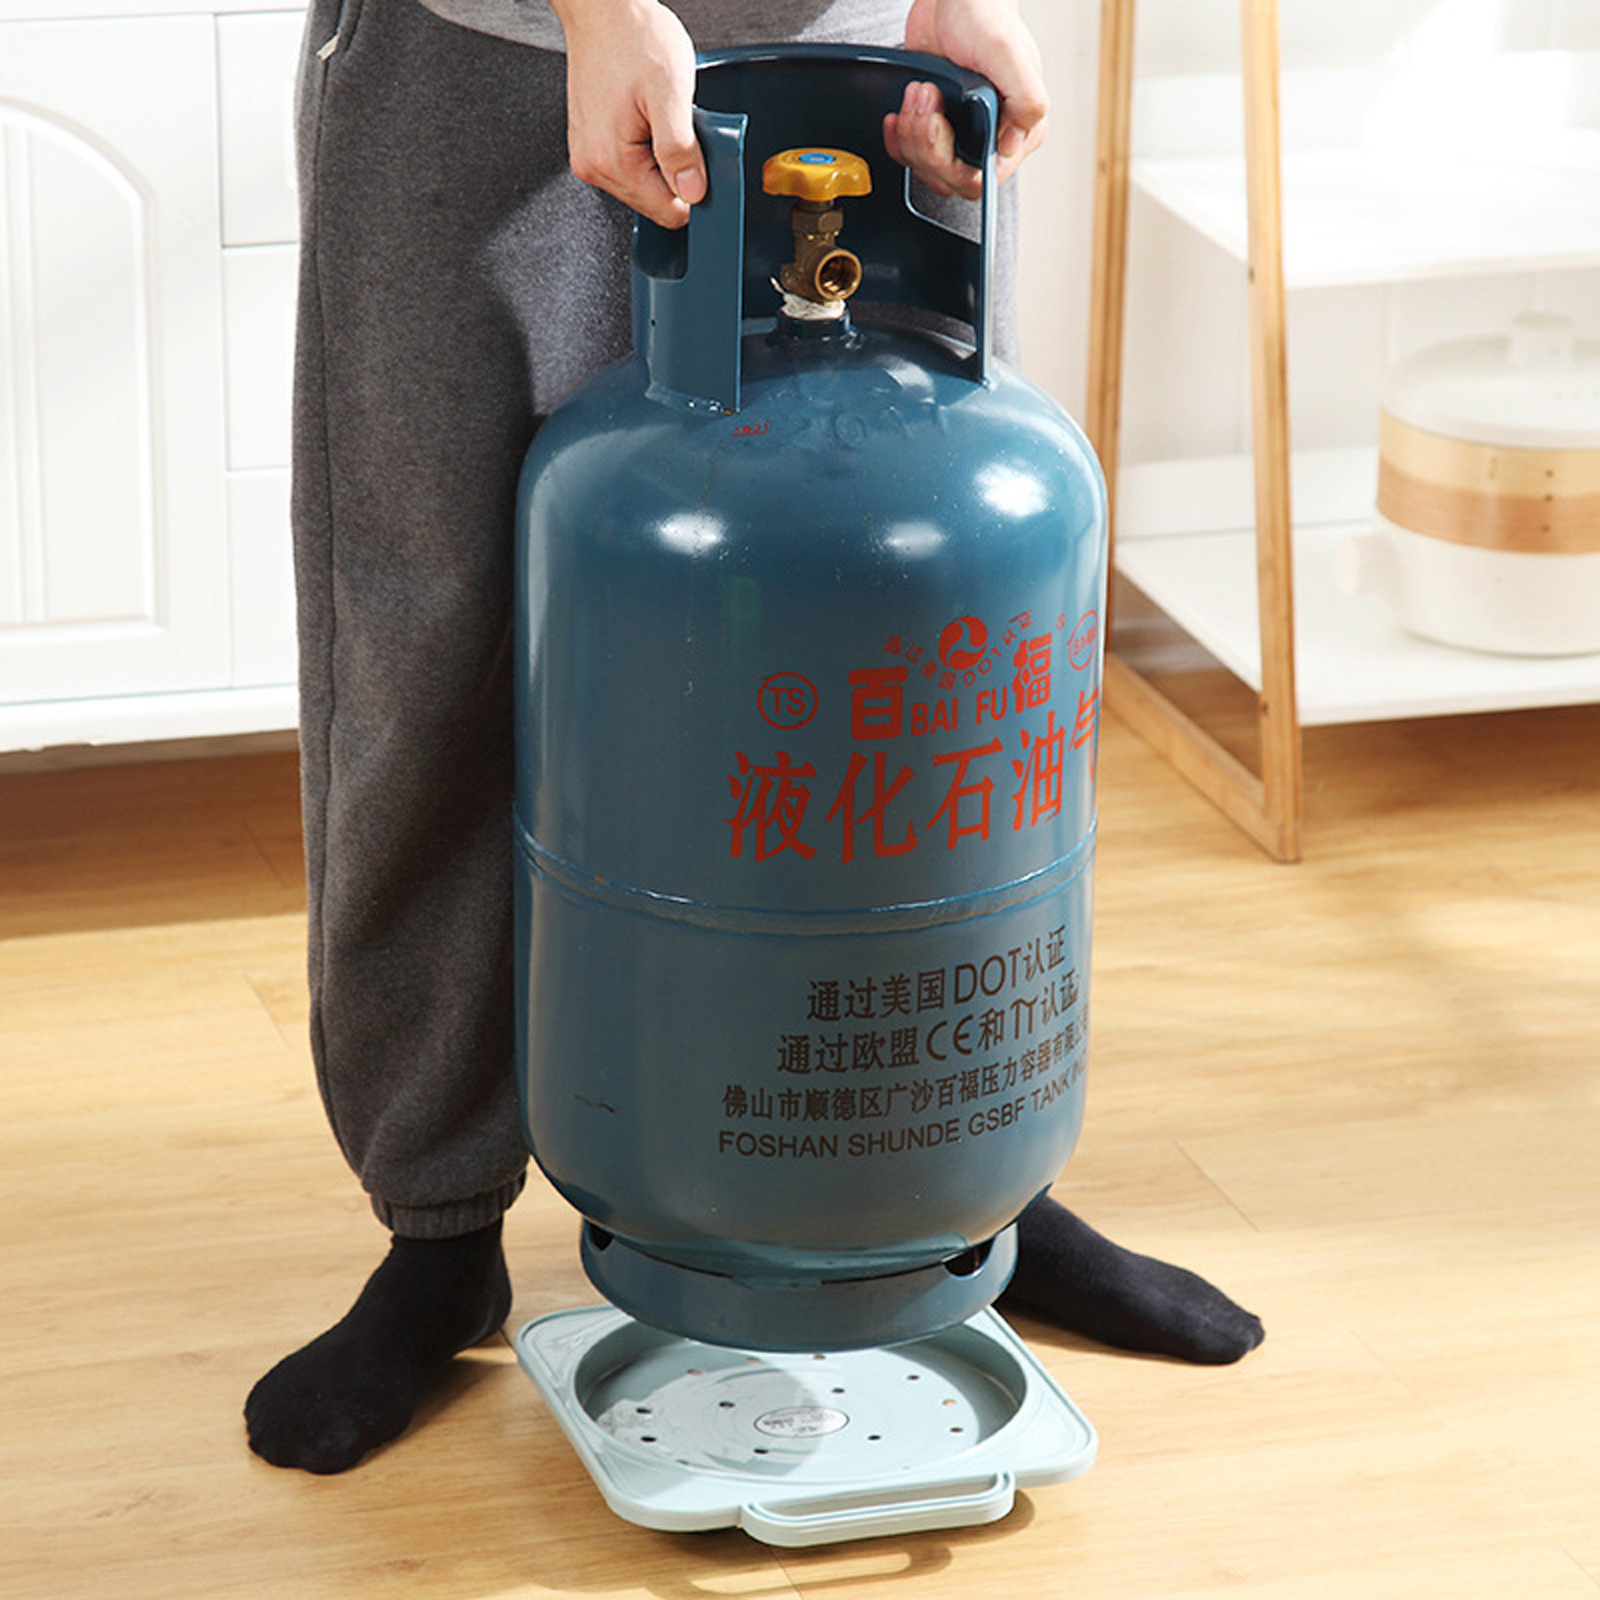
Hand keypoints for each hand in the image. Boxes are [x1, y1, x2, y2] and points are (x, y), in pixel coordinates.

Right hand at [553, 0, 705, 227]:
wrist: (604, 9)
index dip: (695, 191)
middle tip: (677, 127)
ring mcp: (589, 156)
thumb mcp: (671, 92)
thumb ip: (681, 149)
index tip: (701, 162)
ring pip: (644, 186)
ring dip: (662, 160)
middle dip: (677, 172)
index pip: (668, 213)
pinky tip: (645, 118)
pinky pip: (631, 166)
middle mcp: (594, 165)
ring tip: (658, 116)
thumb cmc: (633, 37)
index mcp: (612, 161)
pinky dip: (646, 148)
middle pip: (655, 202)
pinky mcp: (591, 145)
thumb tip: (693, 192)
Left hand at [883, 0, 1048, 198]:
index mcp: (1017, 128)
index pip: (981, 179)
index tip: (939, 120)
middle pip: (949, 178)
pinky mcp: (936, 126)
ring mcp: (962, 133)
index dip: (950, 160)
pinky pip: (912, 155)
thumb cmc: (985, 15)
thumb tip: (1015, 143)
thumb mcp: (1009, 55)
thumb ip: (1026, 100)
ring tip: (918, 91)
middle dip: (925, 143)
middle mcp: (991, 136)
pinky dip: (898, 138)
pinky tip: (901, 112)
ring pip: (927, 170)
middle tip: (926, 98)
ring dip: (910, 134)